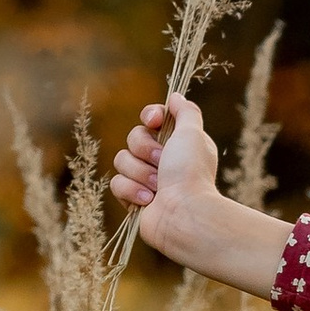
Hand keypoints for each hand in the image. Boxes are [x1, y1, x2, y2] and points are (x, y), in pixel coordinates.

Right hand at [107, 96, 287, 298]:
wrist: (184, 215)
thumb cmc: (191, 174)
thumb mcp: (193, 134)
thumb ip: (186, 112)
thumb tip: (175, 96)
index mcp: (178, 144)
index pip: (151, 119)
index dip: (150, 116)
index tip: (154, 120)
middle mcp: (162, 160)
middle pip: (133, 137)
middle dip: (145, 149)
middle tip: (162, 162)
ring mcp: (146, 180)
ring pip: (121, 160)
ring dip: (140, 172)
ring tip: (158, 186)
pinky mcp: (132, 199)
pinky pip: (116, 183)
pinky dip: (132, 190)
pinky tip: (148, 200)